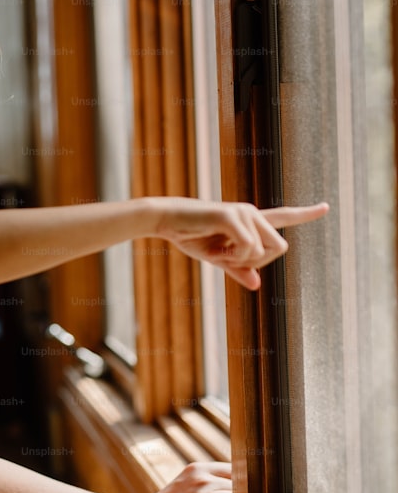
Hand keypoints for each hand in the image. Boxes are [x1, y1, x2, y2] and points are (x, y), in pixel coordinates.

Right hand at [155, 199, 328, 289]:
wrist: (165, 220)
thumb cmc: (189, 236)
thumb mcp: (216, 257)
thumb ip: (238, 269)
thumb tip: (256, 284)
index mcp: (250, 221)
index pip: (285, 216)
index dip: (306, 214)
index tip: (326, 207)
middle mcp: (252, 213)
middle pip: (279, 248)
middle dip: (257, 262)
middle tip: (228, 258)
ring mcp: (244, 212)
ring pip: (264, 250)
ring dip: (240, 259)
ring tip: (217, 249)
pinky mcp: (232, 216)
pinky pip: (248, 247)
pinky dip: (232, 256)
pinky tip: (215, 248)